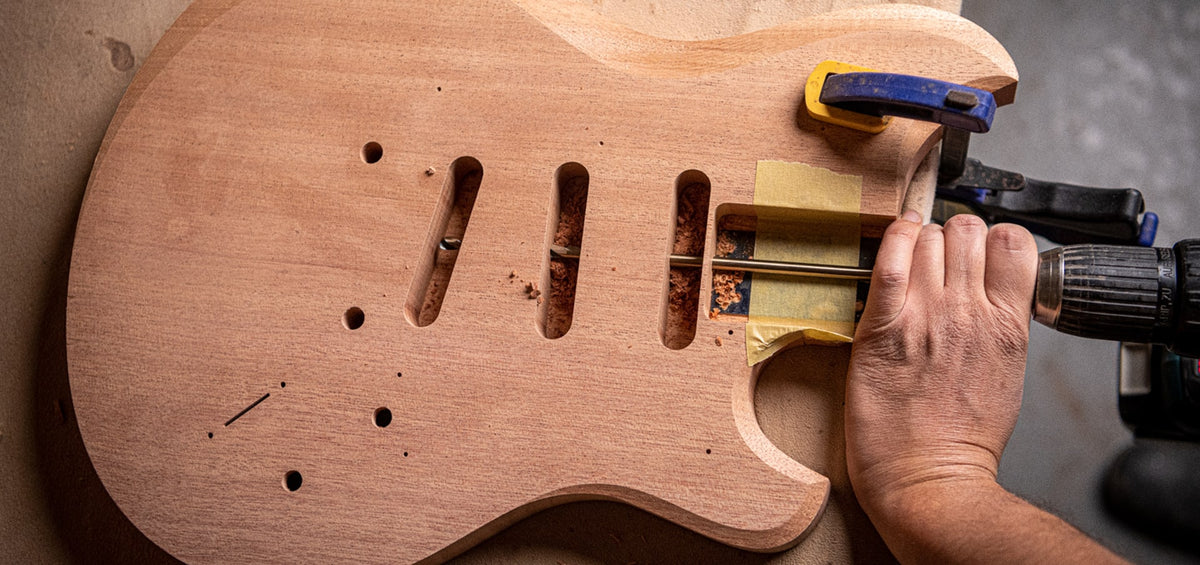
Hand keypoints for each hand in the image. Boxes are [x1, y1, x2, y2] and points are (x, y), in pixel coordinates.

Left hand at [845, 212, 1037, 520]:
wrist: (928, 479)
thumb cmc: (963, 440)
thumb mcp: (1008, 374)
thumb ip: (1002, 327)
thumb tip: (992, 297)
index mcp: (1007, 325)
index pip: (1014, 242)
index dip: (994, 238)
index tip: (979, 251)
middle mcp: (970, 312)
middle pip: (968, 230)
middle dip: (954, 236)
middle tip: (940, 258)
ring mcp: (926, 316)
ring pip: (929, 237)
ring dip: (921, 239)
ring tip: (913, 260)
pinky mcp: (883, 328)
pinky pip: (889, 262)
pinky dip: (892, 238)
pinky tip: (894, 237)